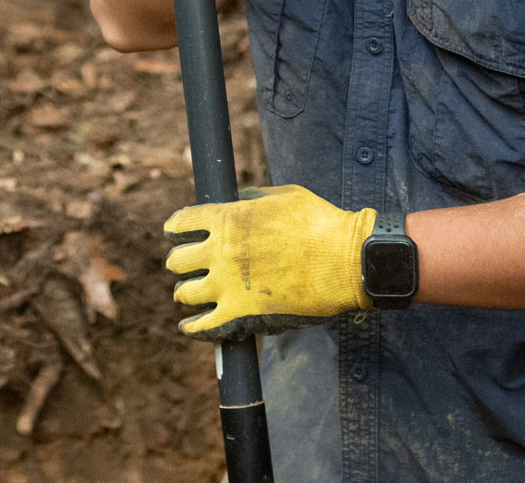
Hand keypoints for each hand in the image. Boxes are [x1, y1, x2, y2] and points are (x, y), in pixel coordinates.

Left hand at [164, 184, 375, 341]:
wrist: (348, 261)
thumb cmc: (320, 224)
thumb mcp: (281, 196)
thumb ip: (249, 199)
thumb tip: (234, 201)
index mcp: (226, 219)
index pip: (180, 224)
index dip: (176, 230)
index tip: (178, 234)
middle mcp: (220, 252)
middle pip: (176, 261)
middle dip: (181, 263)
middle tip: (188, 267)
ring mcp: (228, 286)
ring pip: (184, 294)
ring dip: (186, 293)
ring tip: (189, 294)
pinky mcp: (242, 316)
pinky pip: (203, 327)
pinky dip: (193, 328)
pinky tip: (189, 326)